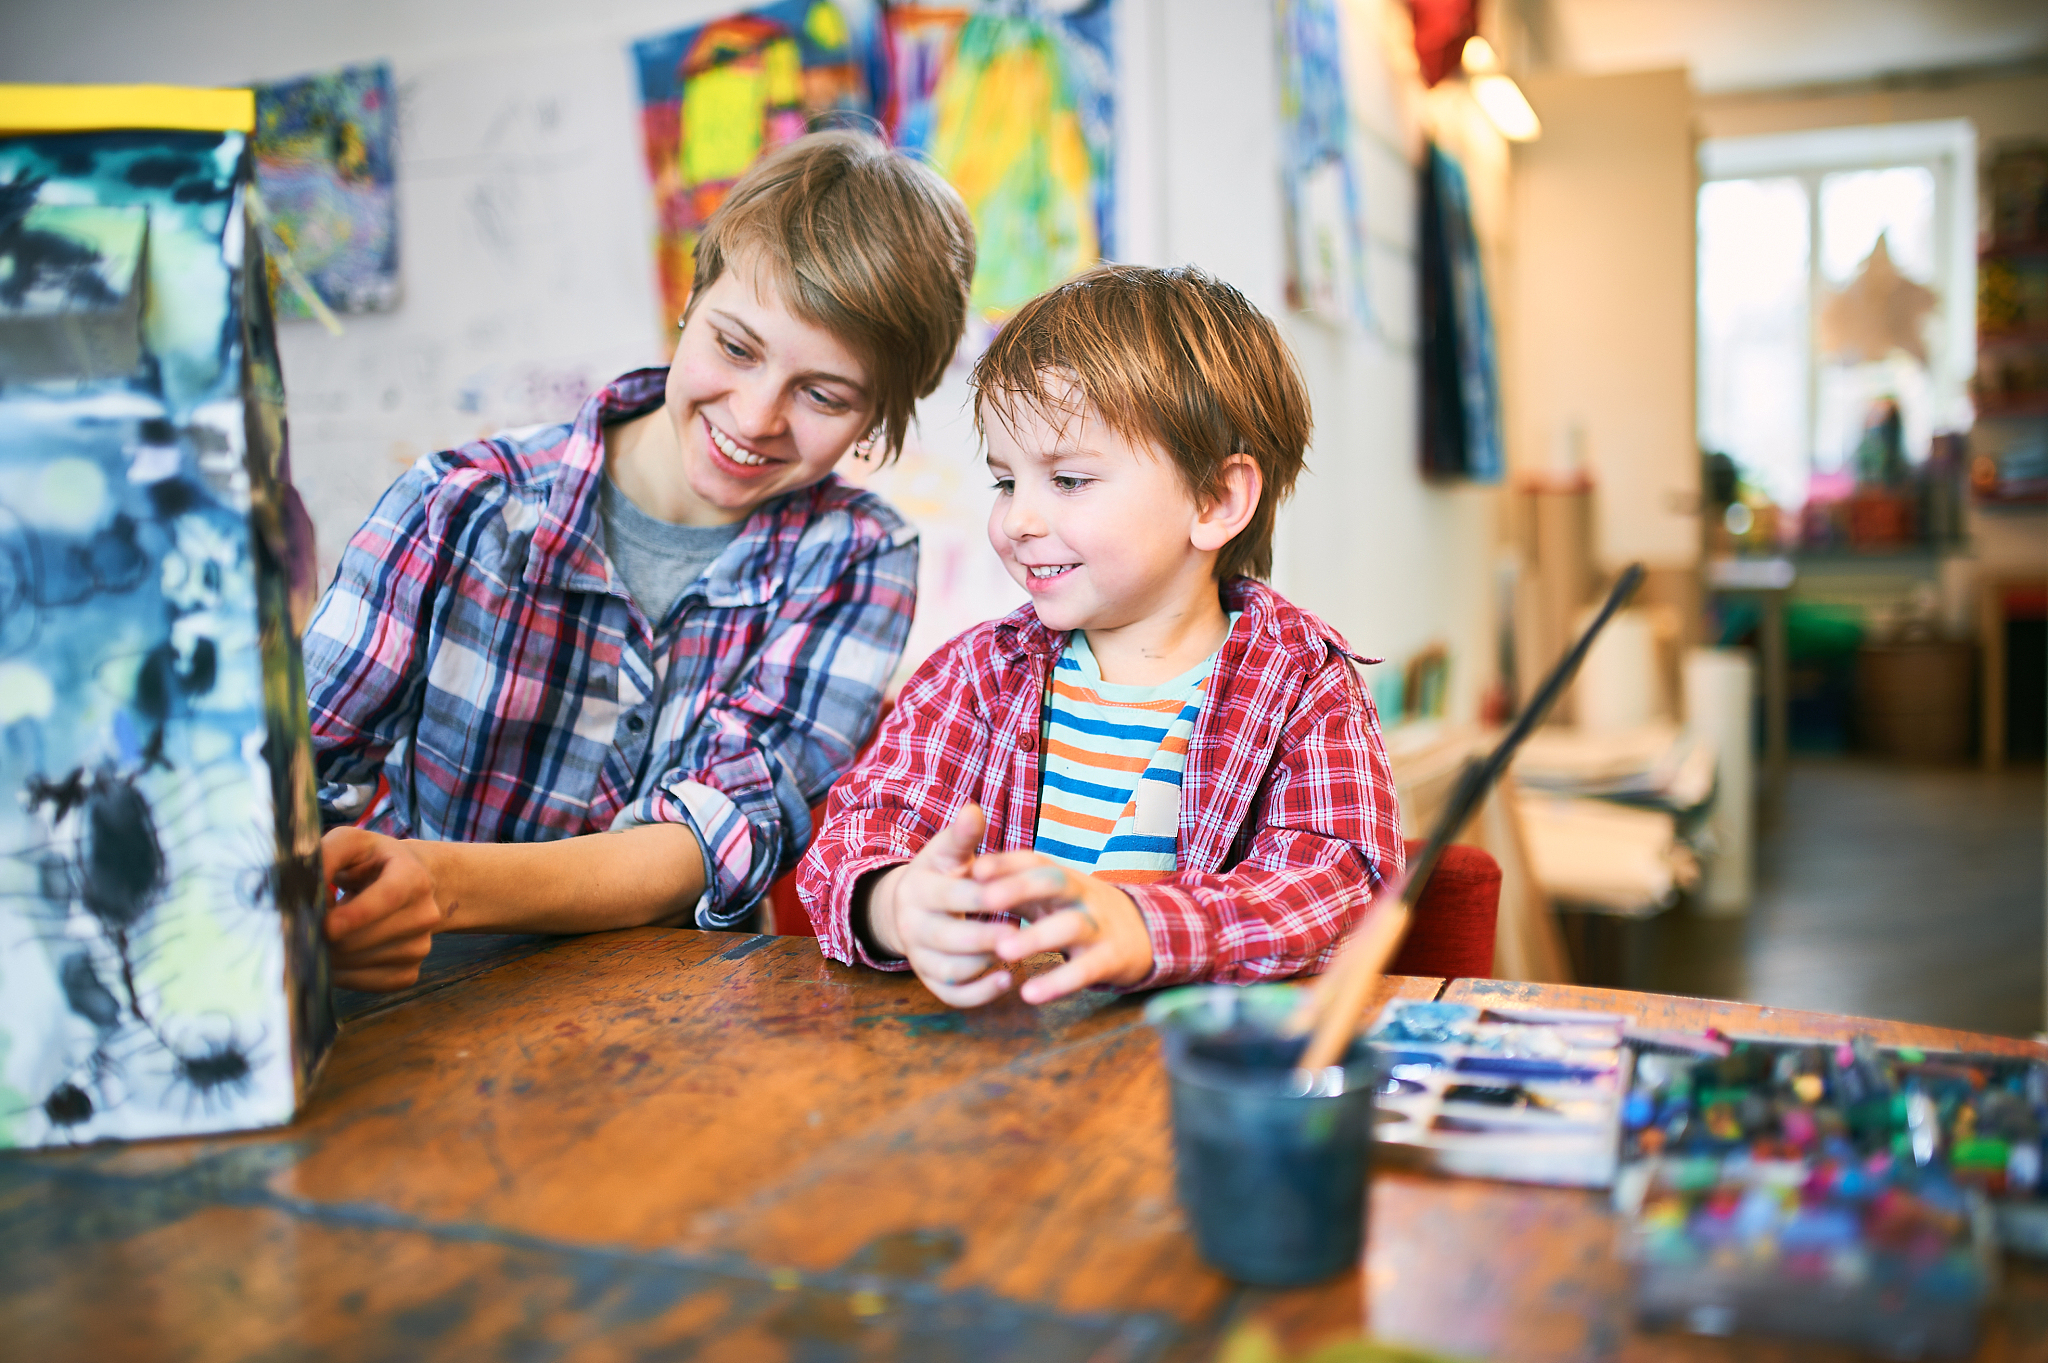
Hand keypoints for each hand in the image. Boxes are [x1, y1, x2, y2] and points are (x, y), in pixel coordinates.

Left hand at [322, 827, 444, 991]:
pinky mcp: (409, 973)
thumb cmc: (372, 863)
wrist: (412, 886)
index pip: (389, 898)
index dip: (356, 915)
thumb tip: (303, 887)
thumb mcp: (351, 844)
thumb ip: (326, 854)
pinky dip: (342, 974)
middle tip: (307, 923)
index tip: (324, 926)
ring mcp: (420, 947)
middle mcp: (424, 915)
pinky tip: (338, 954)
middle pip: (362, 939)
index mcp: (413, 877)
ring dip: (330, 955)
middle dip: (325, 937)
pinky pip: (365, 984)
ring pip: (358, 964)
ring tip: (327, 933)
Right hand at [863, 804, 1014, 1007]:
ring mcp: (919, 957)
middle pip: (947, 939)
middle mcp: (912, 926)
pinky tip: (1007, 980)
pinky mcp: (929, 980)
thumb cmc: (941, 873)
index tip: (1011, 896)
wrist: (909, 904)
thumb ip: (964, 836)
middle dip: (984, 938)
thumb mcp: (948, 851)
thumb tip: (973, 810)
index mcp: (918, 890)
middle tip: (1019, 933)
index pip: (950, 897)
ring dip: (984, 965)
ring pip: (950, 971)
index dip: (981, 898)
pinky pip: (952, 996)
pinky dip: (978, 995)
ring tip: (1016, 953)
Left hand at [973, 853, 1153, 1003]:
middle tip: (984, 900)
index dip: (1005, 863)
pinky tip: (1030, 993)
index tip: (974, 869)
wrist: (1144, 932)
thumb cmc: (1079, 911)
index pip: (1033, 861)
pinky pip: (1086, 969)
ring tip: (1003, 952)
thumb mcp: (1052, 893)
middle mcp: (1080, 895)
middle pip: (1053, 881)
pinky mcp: (1110, 958)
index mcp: (1061, 877)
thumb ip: (1014, 887)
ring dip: (1036, 937)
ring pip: (1070, 925)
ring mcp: (1098, 925)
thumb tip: (965, 878)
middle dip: (1020, 888)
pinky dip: (1059, 982)